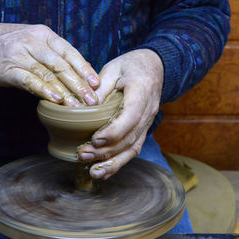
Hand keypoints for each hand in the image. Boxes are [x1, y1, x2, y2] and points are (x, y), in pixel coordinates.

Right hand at [0, 22, 99, 105]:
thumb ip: (53, 56)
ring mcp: (20, 54)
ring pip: (48, 74)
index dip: (85, 69)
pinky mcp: (7, 69)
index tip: (96, 84)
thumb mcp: (34, 42)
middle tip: (92, 100)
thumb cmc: (11, 44)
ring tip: (77, 106)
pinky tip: (54, 99)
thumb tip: (77, 76)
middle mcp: (34, 42)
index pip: (70, 52)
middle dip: (79, 84)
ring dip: (64, 91)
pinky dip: (43, 90)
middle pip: (62, 65)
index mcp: (45, 35)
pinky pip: (29, 80)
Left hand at [77, 49, 163, 178]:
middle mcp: (148, 111)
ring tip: (93, 172)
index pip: (130, 116)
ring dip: (112, 162)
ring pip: (132, 148)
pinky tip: (103, 171)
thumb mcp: (113, 68)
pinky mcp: (142, 130)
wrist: (154, 67)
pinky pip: (132, 149)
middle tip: (83, 155)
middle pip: (130, 137)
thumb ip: (100, 87)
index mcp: (142, 91)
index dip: (114, 131)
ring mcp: (147, 123)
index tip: (95, 139)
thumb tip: (83, 107)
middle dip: (106, 151)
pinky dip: (118, 163)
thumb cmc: (131, 66)